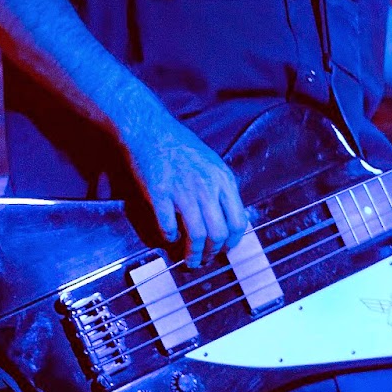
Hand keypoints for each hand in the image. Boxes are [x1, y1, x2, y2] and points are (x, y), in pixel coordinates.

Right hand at [119, 108, 248, 265]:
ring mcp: (183, 191)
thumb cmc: (182, 148)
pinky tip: (169, 237)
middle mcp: (207, 187)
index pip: (239, 221)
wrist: (152, 131)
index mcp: (224, 180)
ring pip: (197, 235)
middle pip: (219, 233)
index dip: (233, 242)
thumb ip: (223, 189)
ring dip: (194, 254)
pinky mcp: (160, 193)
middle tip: (206, 259)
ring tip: (190, 260)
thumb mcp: (213, 164)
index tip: (225, 249)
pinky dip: (170, 237)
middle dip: (214, 252)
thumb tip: (229, 219)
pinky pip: (168, 226)